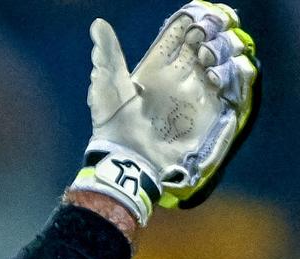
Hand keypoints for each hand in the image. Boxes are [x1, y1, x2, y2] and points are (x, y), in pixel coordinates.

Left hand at [70, 2, 258, 225]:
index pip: (180, 34)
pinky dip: (235, 72)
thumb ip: (108, 55)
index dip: (189, 22)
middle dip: (211, 31)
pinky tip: (216, 77)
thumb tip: (97, 24)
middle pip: (207, 39)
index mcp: (157, 67)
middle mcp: (181, 75)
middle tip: (201, 38)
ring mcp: (199, 91)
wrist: (133, 161)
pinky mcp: (214, 110)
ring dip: (222, 50)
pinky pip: (237, 83)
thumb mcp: (108, 89)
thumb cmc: (115, 126)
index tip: (191, 21)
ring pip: (225, 56)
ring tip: (206, 59)